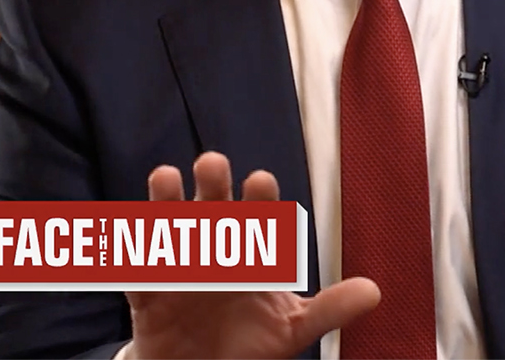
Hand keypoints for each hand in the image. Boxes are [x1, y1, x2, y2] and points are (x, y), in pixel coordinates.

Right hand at [124, 153, 379, 358]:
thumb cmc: (251, 340)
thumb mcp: (293, 328)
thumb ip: (329, 310)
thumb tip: (374, 292)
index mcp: (253, 249)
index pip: (260, 214)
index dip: (259, 197)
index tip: (260, 181)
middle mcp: (216, 247)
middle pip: (214, 206)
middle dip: (213, 184)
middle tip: (213, 163)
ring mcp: (181, 267)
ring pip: (172, 225)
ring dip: (167, 201)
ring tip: (165, 176)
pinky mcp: (150, 294)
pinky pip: (138, 271)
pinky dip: (134, 254)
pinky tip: (131, 238)